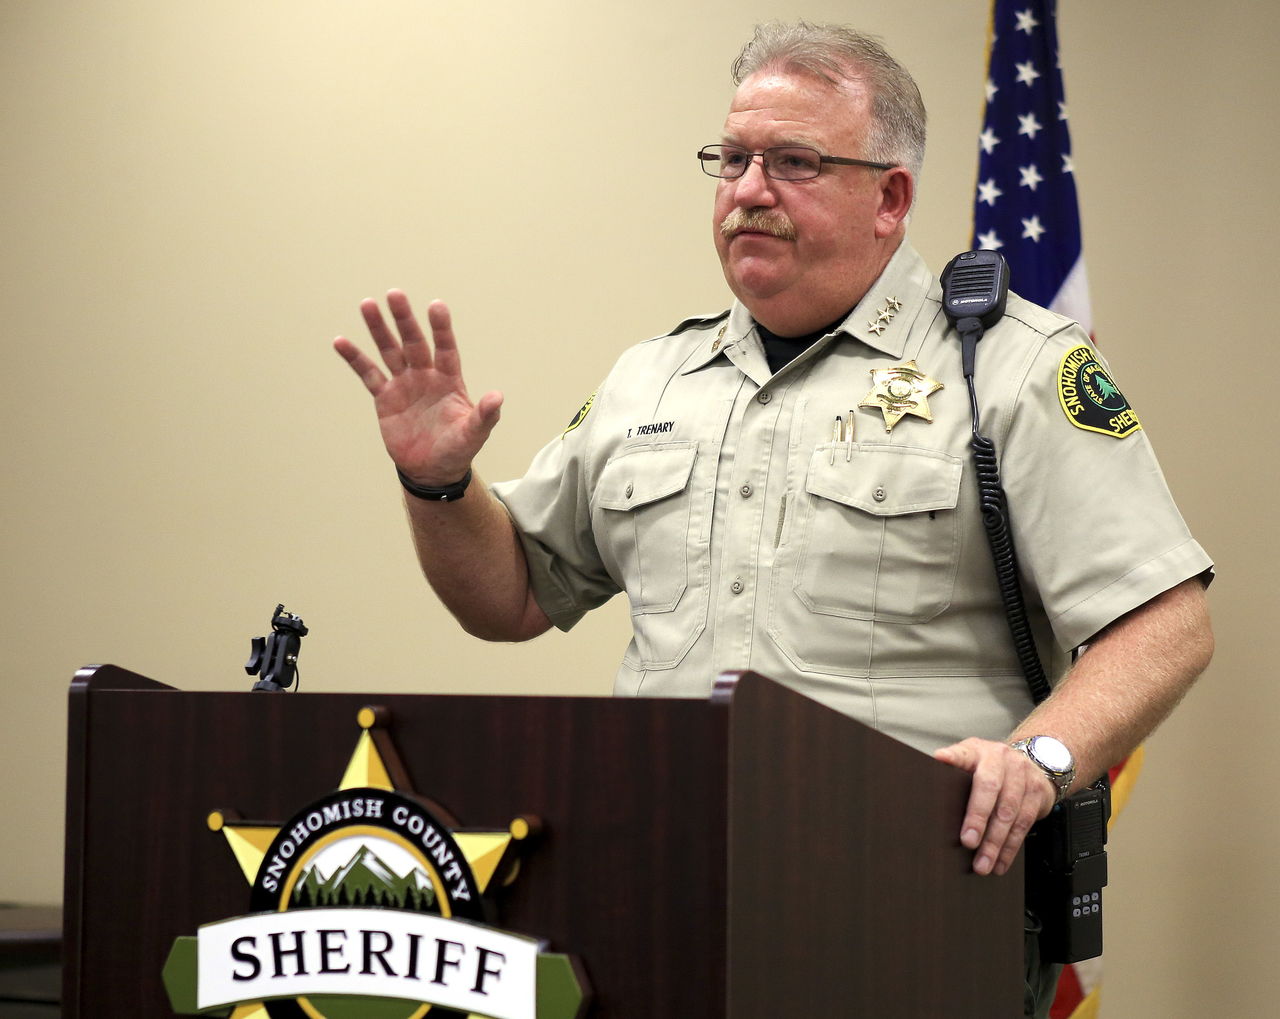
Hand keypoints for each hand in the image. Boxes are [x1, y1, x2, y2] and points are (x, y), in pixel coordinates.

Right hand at [334, 291, 502, 484]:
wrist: (432, 469)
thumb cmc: (457, 449)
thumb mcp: (473, 434)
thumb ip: (485, 415)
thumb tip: (497, 397)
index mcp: (449, 380)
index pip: (445, 349)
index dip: (441, 329)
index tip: (436, 305)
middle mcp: (426, 375)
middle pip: (414, 342)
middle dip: (404, 319)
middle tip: (395, 294)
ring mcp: (404, 384)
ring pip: (390, 350)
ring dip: (379, 329)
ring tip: (367, 304)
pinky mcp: (385, 397)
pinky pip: (368, 374)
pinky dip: (355, 358)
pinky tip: (340, 341)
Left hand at [933, 738, 1056, 875]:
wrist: (1031, 763)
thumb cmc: (991, 768)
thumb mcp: (970, 761)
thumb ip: (952, 773)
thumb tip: (926, 790)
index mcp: (977, 750)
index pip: (963, 753)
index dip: (952, 757)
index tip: (940, 761)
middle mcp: (1001, 758)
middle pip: (989, 788)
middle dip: (978, 818)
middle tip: (968, 842)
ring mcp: (1022, 774)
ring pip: (1009, 812)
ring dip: (995, 843)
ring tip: (983, 863)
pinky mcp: (1038, 792)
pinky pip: (1024, 824)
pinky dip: (1010, 848)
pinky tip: (1000, 862)